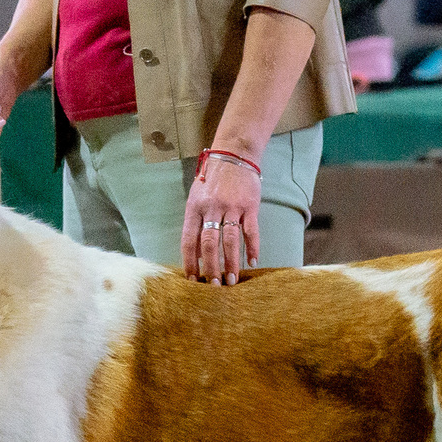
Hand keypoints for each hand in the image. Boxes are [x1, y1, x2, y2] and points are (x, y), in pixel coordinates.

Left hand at [181, 150, 262, 284]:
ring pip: (230, 240)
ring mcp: (231, 207)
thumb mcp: (196, 198)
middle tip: (213, 286)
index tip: (191, 279)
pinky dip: (252, 247)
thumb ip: (196, 223)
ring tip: (231, 281)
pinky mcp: (249, 205)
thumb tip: (196, 254)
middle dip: (210, 267)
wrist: (233, 155)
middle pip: (209, 243)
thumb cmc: (212, 180)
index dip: (189, 261)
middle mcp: (211, 208)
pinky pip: (251, 231)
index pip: (189, 239)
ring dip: (230, 263)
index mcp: (194, 208)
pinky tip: (252, 262)